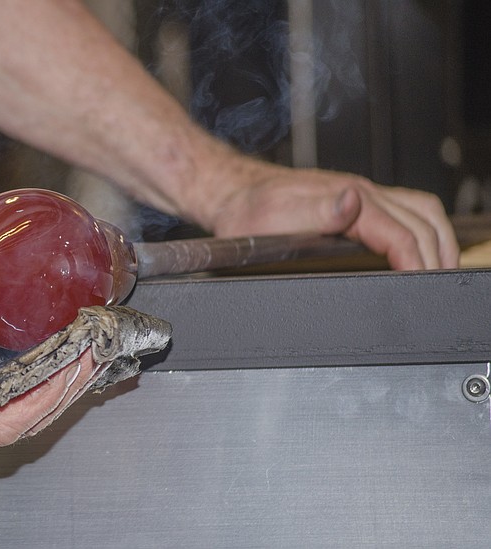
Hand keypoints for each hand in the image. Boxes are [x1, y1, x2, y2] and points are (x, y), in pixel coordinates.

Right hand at [0, 284, 98, 463]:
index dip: (37, 402)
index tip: (65, 368)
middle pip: (16, 432)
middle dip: (59, 395)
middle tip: (91, 355)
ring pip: (19, 431)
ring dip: (57, 398)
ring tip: (87, 361)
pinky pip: (12, 424)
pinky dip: (41, 401)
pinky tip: (63, 375)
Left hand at [207, 162, 458, 269]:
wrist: (230, 192)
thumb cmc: (246, 210)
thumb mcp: (273, 217)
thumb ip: (317, 211)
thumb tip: (353, 201)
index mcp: (347, 198)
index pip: (401, 233)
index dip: (418, 262)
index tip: (424, 285)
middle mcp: (359, 192)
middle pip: (422, 220)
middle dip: (439, 254)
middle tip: (441, 287)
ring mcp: (358, 194)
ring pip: (419, 210)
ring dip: (438, 239)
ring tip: (440, 272)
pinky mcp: (352, 200)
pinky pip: (404, 209)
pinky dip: (422, 229)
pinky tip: (418, 249)